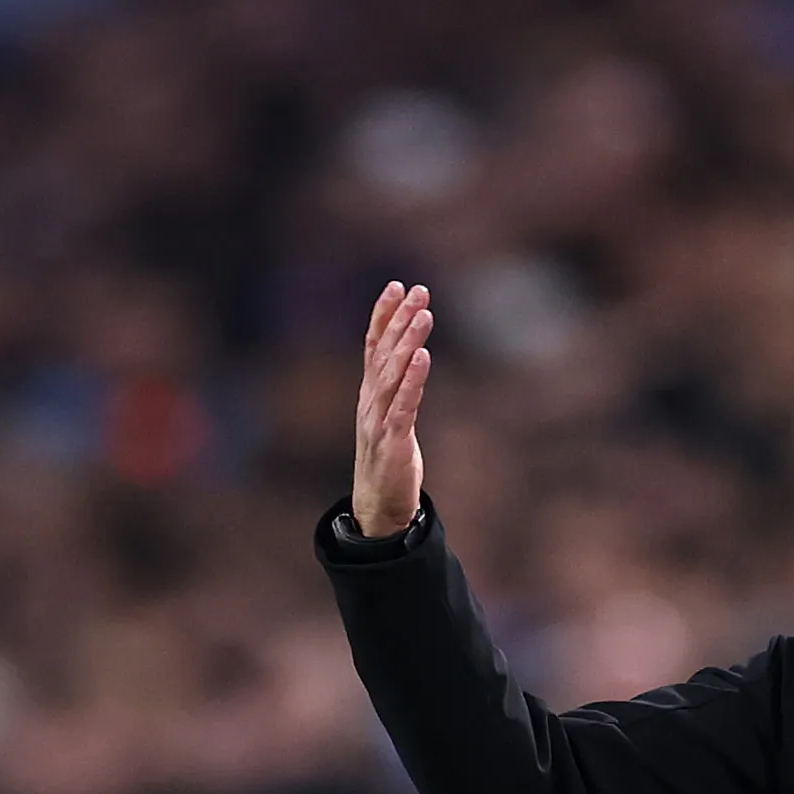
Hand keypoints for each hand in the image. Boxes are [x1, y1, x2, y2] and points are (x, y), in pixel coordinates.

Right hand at [352, 281, 433, 538]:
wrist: (378, 508)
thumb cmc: (388, 462)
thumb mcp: (391, 419)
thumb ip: (398, 390)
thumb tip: (411, 357)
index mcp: (370, 394)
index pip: (374, 346)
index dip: (383, 315)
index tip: (396, 285)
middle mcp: (370, 402)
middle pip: (384, 353)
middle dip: (400, 319)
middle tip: (418, 290)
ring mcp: (379, 421)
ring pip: (392, 374)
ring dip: (408, 342)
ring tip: (424, 314)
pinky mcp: (392, 442)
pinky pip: (404, 405)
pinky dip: (413, 380)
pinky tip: (423, 357)